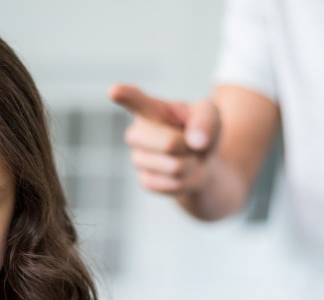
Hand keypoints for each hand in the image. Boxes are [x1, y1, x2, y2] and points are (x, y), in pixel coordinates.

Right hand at [109, 83, 219, 197]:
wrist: (199, 162)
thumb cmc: (199, 131)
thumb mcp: (209, 115)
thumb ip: (206, 119)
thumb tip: (196, 141)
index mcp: (150, 109)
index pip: (135, 101)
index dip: (125, 95)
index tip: (113, 91)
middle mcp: (138, 133)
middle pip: (169, 143)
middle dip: (189, 146)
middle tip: (190, 142)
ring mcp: (138, 159)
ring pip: (176, 166)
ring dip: (191, 163)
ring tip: (187, 156)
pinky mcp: (145, 181)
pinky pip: (174, 184)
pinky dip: (187, 180)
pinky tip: (182, 172)